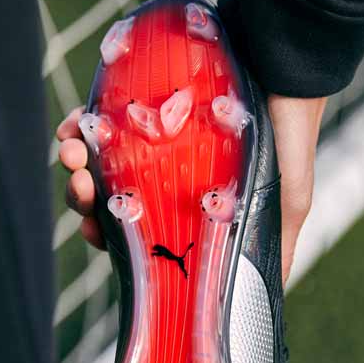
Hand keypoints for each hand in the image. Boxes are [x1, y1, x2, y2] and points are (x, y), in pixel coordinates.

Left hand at [56, 96, 325, 284]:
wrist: (289, 61)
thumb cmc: (291, 134)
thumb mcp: (290, 200)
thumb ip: (275, 248)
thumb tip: (264, 301)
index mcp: (188, 202)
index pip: (137, 231)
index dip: (111, 237)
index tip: (97, 232)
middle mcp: (166, 172)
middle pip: (108, 198)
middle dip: (85, 199)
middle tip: (84, 187)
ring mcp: (150, 134)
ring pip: (96, 159)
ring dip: (75, 163)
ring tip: (73, 154)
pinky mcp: (142, 96)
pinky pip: (96, 115)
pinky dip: (77, 124)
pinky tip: (72, 125)